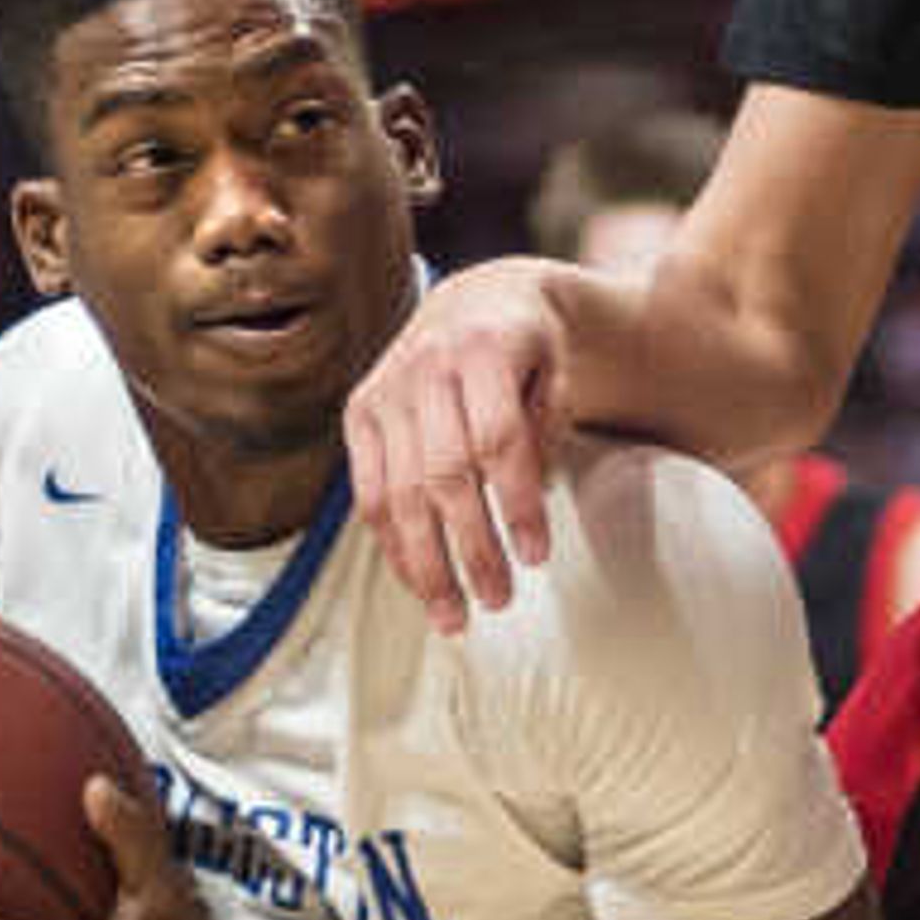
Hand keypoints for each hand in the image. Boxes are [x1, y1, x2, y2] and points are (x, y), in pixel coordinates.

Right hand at [343, 258, 573, 637]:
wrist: (478, 302)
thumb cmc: (531, 350)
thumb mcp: (560, 372)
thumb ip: (547, 429)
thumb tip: (525, 501)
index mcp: (482, 347)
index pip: (497, 439)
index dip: (517, 503)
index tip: (537, 557)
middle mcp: (425, 365)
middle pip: (444, 475)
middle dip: (471, 547)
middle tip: (499, 601)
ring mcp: (385, 390)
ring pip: (398, 493)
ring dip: (425, 564)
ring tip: (453, 618)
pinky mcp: (359, 412)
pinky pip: (370, 492)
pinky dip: (394, 545)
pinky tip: (419, 584)